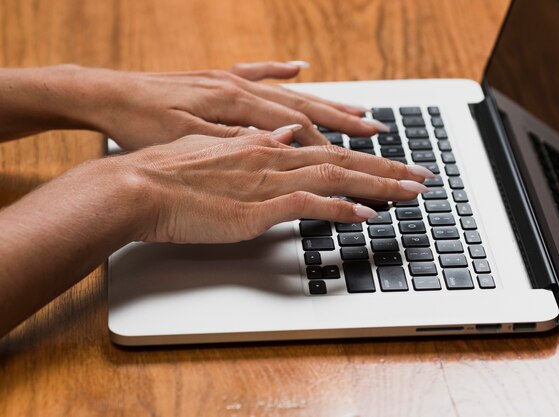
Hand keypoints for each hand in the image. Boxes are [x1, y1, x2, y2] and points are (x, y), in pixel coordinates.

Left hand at [70, 62, 388, 148]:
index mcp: (235, 106)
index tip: (357, 164)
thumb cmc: (142, 124)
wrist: (106, 96)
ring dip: (328, 102)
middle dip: (346, 123)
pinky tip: (301, 68)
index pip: (297, 130)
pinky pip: (259, 73)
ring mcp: (231, 81)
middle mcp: (240, 89)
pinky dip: (283, 73)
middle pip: (306, 108)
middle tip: (380, 133)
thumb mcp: (188, 143)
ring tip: (359, 110)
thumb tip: (284, 144)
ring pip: (290, 93)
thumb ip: (238, 144)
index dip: (330, 148)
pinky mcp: (218, 79)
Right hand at [119, 127, 432, 243]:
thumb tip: (281, 139)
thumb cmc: (169, 172)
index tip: (386, 158)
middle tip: (420, 175)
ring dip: (378, 184)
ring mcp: (268, 180)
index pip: (324, 145)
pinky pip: (310, 205)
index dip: (360, 153)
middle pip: (342, 157)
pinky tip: (367, 216)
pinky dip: (342, 210)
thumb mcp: (216, 151)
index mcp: (263, 144)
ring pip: (336, 176)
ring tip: (410, 192)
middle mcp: (273, 156)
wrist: (137, 186)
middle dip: (386, 167)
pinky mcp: (257, 208)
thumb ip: (251, 145)